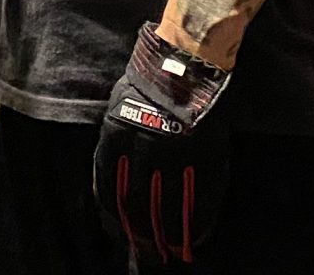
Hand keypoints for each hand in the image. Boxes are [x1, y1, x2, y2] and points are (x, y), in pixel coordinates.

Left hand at [93, 25, 232, 267]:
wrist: (186, 60)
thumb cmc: (149, 81)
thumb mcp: (118, 105)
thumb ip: (115, 143)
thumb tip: (110, 181)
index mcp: (117, 135)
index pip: (109, 188)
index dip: (114, 217)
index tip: (119, 234)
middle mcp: (143, 148)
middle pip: (137, 204)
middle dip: (141, 233)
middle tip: (147, 252)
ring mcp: (176, 153)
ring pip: (169, 207)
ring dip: (169, 235)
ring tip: (170, 252)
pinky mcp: (204, 154)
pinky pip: (201, 197)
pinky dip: (199, 222)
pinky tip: (197, 236)